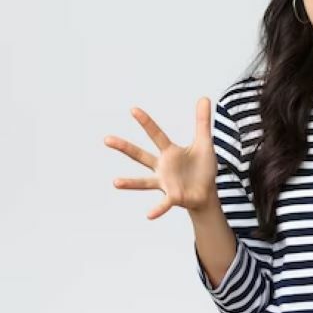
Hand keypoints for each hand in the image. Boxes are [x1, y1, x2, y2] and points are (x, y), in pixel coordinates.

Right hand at [103, 97, 218, 219]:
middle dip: (124, 147)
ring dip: (130, 183)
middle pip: (141, 155)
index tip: (133, 109)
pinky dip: (157, 209)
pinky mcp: (173, 197)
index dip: (146, 122)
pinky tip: (148, 215)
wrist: (206, 193)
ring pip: (144, 182)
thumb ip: (203, 122)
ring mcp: (165, 183)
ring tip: (115, 182)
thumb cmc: (202, 168)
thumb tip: (205, 98)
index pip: (156, 134)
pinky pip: (164, 204)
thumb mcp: (205, 143)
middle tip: (106, 139)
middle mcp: (162, 167)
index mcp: (170, 152)